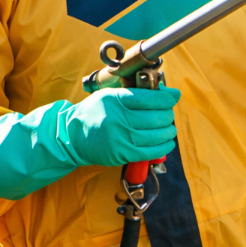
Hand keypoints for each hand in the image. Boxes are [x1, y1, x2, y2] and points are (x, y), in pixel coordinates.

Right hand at [61, 86, 180, 167]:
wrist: (72, 136)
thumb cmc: (95, 112)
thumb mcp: (111, 95)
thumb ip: (138, 93)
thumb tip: (170, 93)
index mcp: (116, 99)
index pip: (151, 98)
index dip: (168, 98)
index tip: (173, 97)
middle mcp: (118, 118)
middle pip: (157, 116)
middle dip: (168, 115)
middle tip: (167, 115)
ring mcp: (120, 138)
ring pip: (157, 135)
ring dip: (169, 131)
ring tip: (169, 128)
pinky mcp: (121, 154)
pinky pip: (150, 151)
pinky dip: (164, 147)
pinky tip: (167, 142)